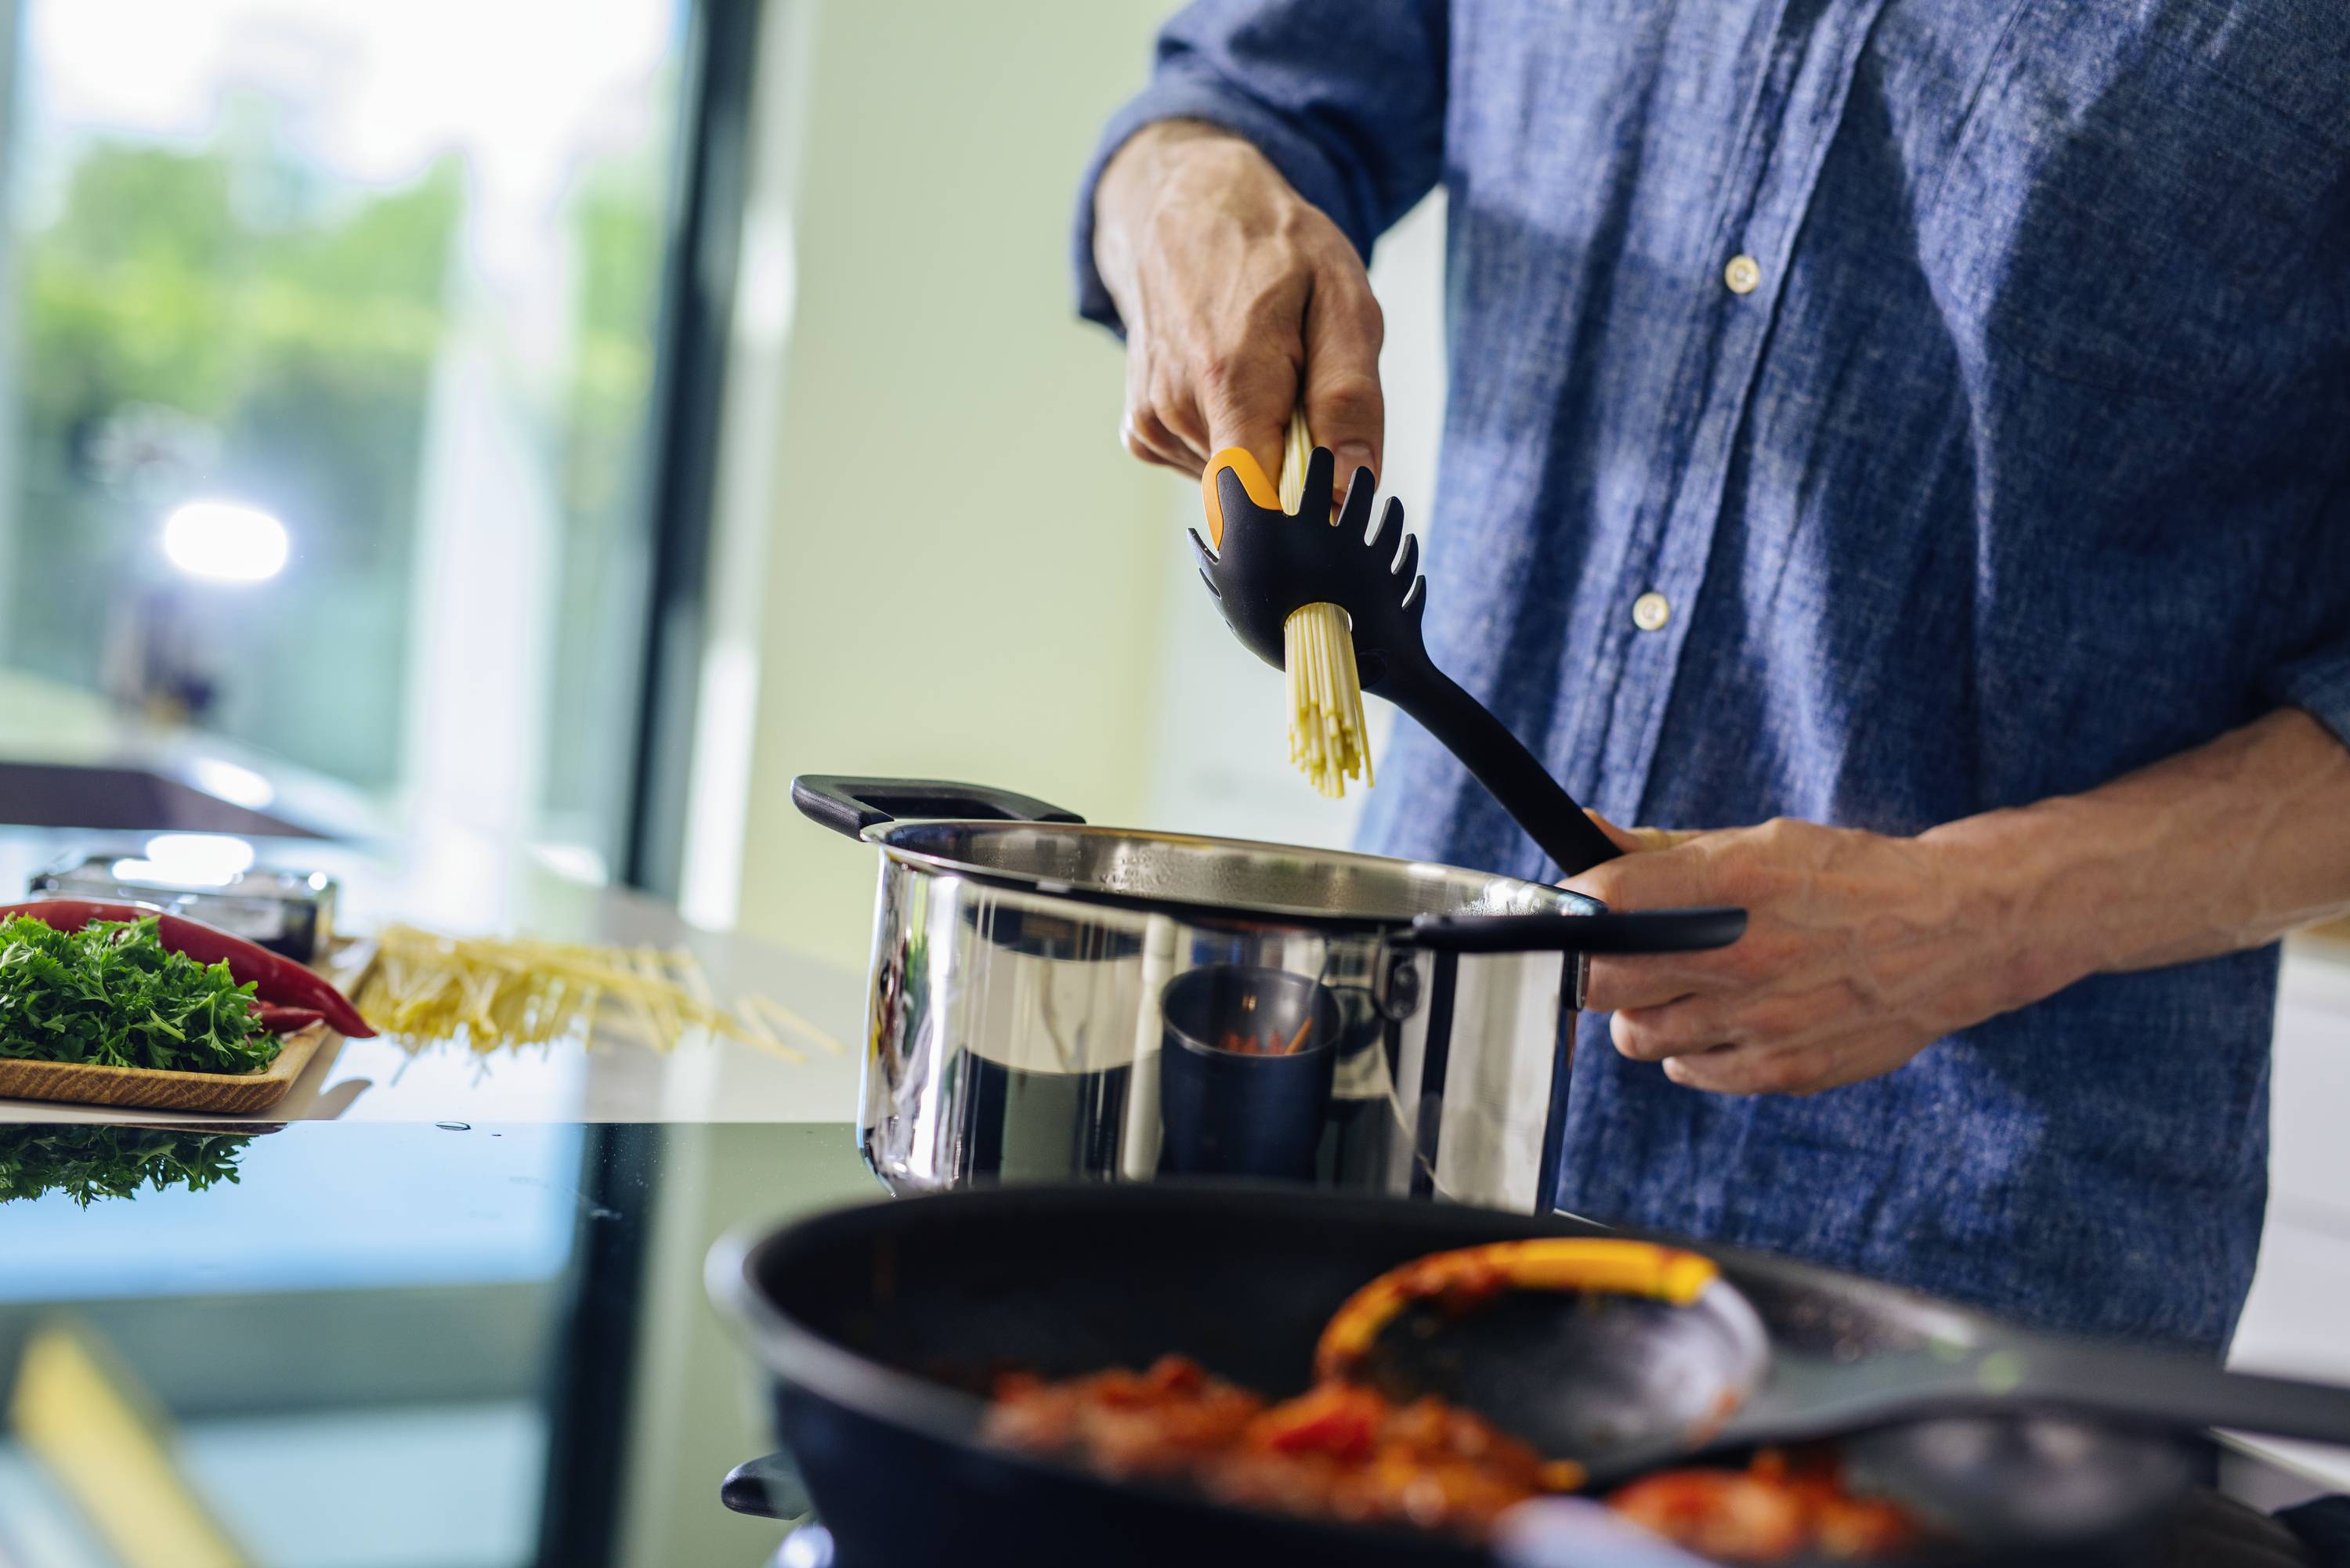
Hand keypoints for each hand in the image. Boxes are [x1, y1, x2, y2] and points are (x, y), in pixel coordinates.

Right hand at [1092, 120, 1384, 496]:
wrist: (1188, 210)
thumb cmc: (1275, 249)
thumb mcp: (1343, 301)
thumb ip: (1349, 398)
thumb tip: (1349, 485)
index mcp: (1230, 379)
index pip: (1256, 505)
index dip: (1304, 516)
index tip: (1331, 489)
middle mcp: (1178, 409)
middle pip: (1260, 494)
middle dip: (1299, 463)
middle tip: (1306, 390)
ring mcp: (1152, 422)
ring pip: (1235, 485)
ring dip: (1268, 446)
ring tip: (1268, 373)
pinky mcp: (1142, 431)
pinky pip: (1205, 469)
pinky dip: (1232, 441)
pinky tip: (1232, 386)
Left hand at [1563, 816, 2038, 1095]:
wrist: (1954, 932)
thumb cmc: (1849, 879)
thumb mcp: (1760, 840)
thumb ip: (1664, 848)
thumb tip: (1588, 831)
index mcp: (1731, 879)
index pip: (1602, 902)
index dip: (1573, 907)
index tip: (1576, 909)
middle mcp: (1741, 952)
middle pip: (1600, 978)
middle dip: (1596, 964)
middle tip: (1619, 953)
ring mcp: (1762, 1017)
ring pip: (1635, 1034)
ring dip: (1643, 1010)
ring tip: (1681, 986)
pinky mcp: (1784, 1068)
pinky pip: (1688, 1071)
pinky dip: (1689, 1050)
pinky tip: (1719, 1019)